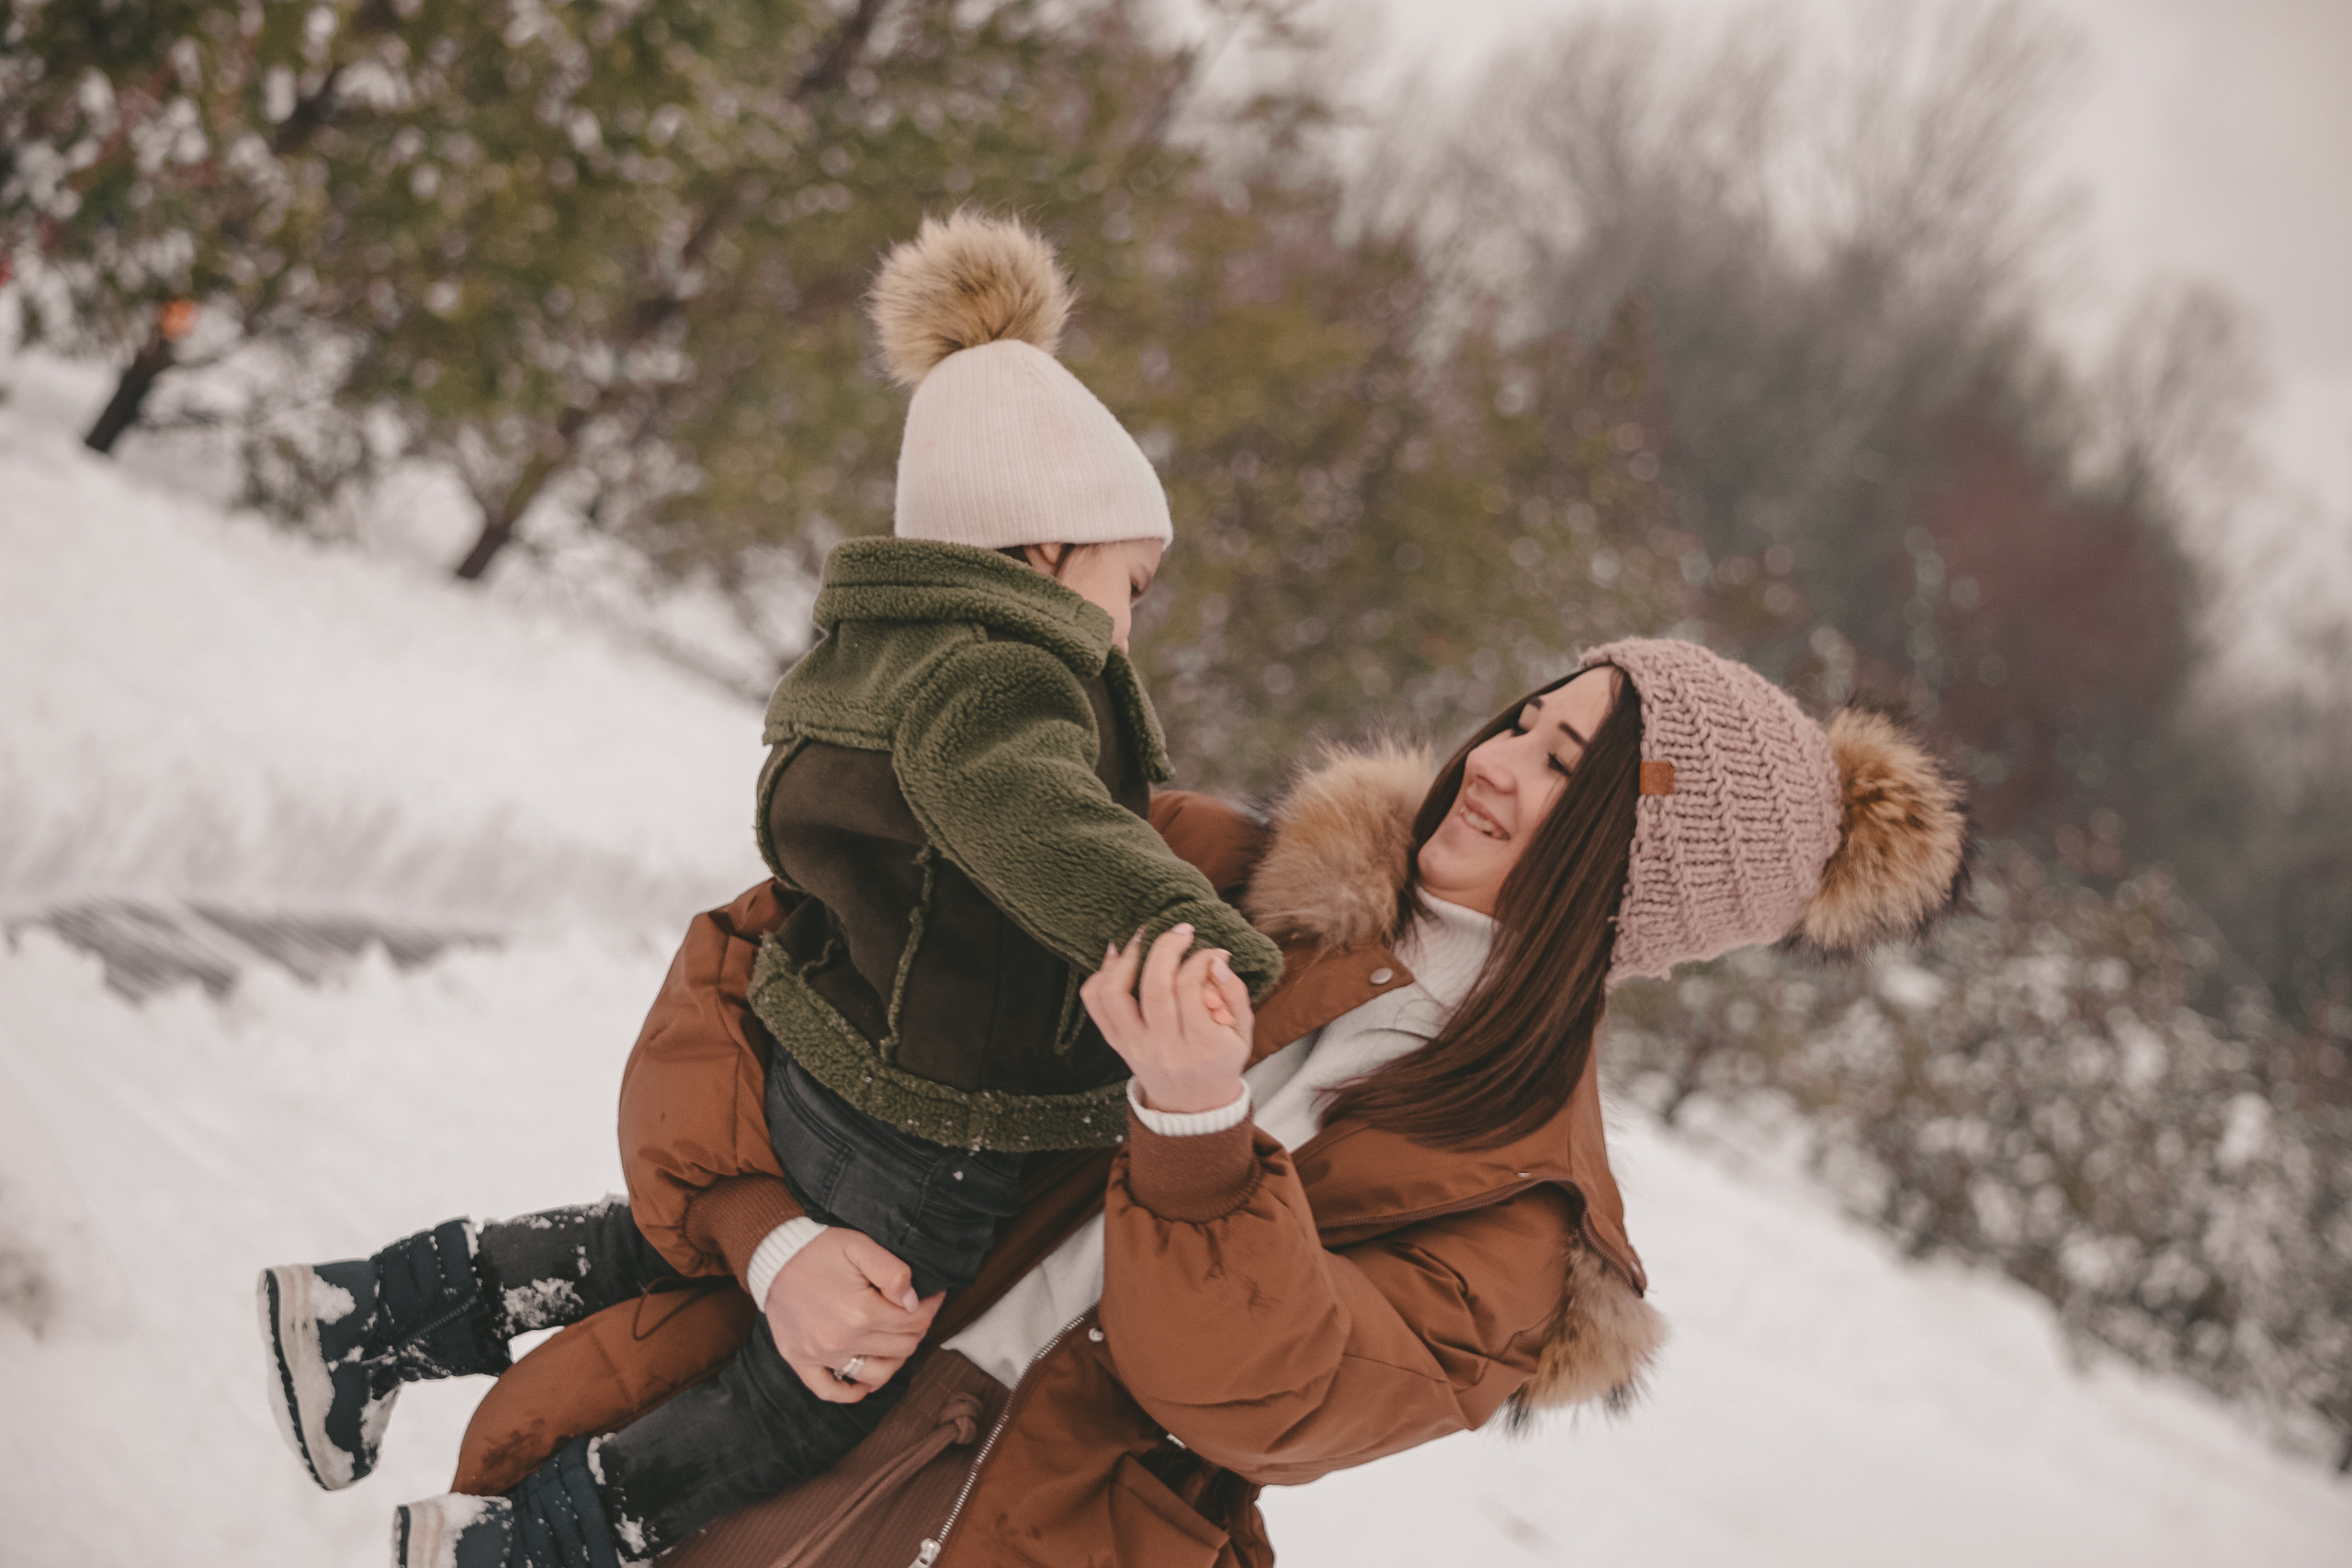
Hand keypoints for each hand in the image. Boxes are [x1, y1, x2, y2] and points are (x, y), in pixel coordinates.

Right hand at [762, 1227, 942, 1402]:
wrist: (773, 1257)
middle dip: (916, 1330)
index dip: (931, 1308)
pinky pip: (829, 1390)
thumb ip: (892, 1272)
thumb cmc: (818, 1249)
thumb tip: (914, 1301)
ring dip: (895, 1361)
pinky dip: (851, 1392)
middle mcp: (842, 1340)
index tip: (932, 1297)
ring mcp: (820, 1355)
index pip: (914, 1321)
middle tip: (916, 1313)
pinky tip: (865, 1382)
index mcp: (861, 1311)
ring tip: (897, 1341)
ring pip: (876, 1375)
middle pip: (901, 1348)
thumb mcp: (860, 1246)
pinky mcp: (801, 1361)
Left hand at [1082, 924, 1253, 1114]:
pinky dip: (1101, 975)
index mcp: (1201, 1045)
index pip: (1193, 989)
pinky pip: (1095, 1004)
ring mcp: (1134, 1045)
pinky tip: (1118, 957)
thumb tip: (1217, 959)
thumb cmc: (1219, 1061)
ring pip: (1115, 995)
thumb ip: (1235, 994)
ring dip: (1126, 959)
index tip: (1211, 952)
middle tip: (1180, 931)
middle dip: (1166, 948)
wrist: (1192, 1104)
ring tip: (1144, 939)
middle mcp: (1163, 1046)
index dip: (1200, 959)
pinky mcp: (1116, 1043)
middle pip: (1155, 988)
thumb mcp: (1242, 1033)